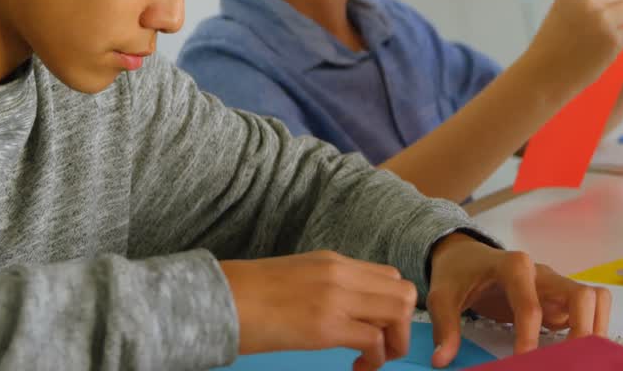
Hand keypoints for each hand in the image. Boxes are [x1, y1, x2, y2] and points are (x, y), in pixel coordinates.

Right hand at [220, 251, 417, 370]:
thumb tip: (341, 309)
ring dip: (395, 342)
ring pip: (399, 311)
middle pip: (403, 291)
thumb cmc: (247, 295)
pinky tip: (356, 368)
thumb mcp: (294, 278)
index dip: (391, 306)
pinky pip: (375, 341)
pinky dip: (375, 360)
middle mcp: (341, 273)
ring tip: (371, 360)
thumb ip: (323, 286)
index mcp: (332, 261)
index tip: (376, 329)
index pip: (388, 276)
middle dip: (402, 326)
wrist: (218, 298)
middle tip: (381, 349)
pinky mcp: (326, 325)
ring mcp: (336, 297)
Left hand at [427, 234, 610, 367]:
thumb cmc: (457, 272)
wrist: (464, 255)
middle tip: (570, 360)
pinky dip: (591, 328)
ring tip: (582, 357)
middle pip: (581, 295)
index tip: (523, 360)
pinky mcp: (558, 299)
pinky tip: (577, 352)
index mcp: (513, 266)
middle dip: (582, 330)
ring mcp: (553, 285)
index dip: (529, 336)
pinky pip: (587, 310)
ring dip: (595, 328)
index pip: (530, 304)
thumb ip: (445, 327)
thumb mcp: (442, 295)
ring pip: (594, 299)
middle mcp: (541, 273)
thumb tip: (442, 359)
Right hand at [524, 0, 622, 93]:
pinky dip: (615, 40)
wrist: (544, 73)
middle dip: (614, 1)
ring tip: (592, 33)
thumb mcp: (565, 0)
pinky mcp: (614, 40)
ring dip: (616, 21)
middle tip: (593, 17)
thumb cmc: (554, 37)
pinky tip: (595, 47)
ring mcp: (603, 19)